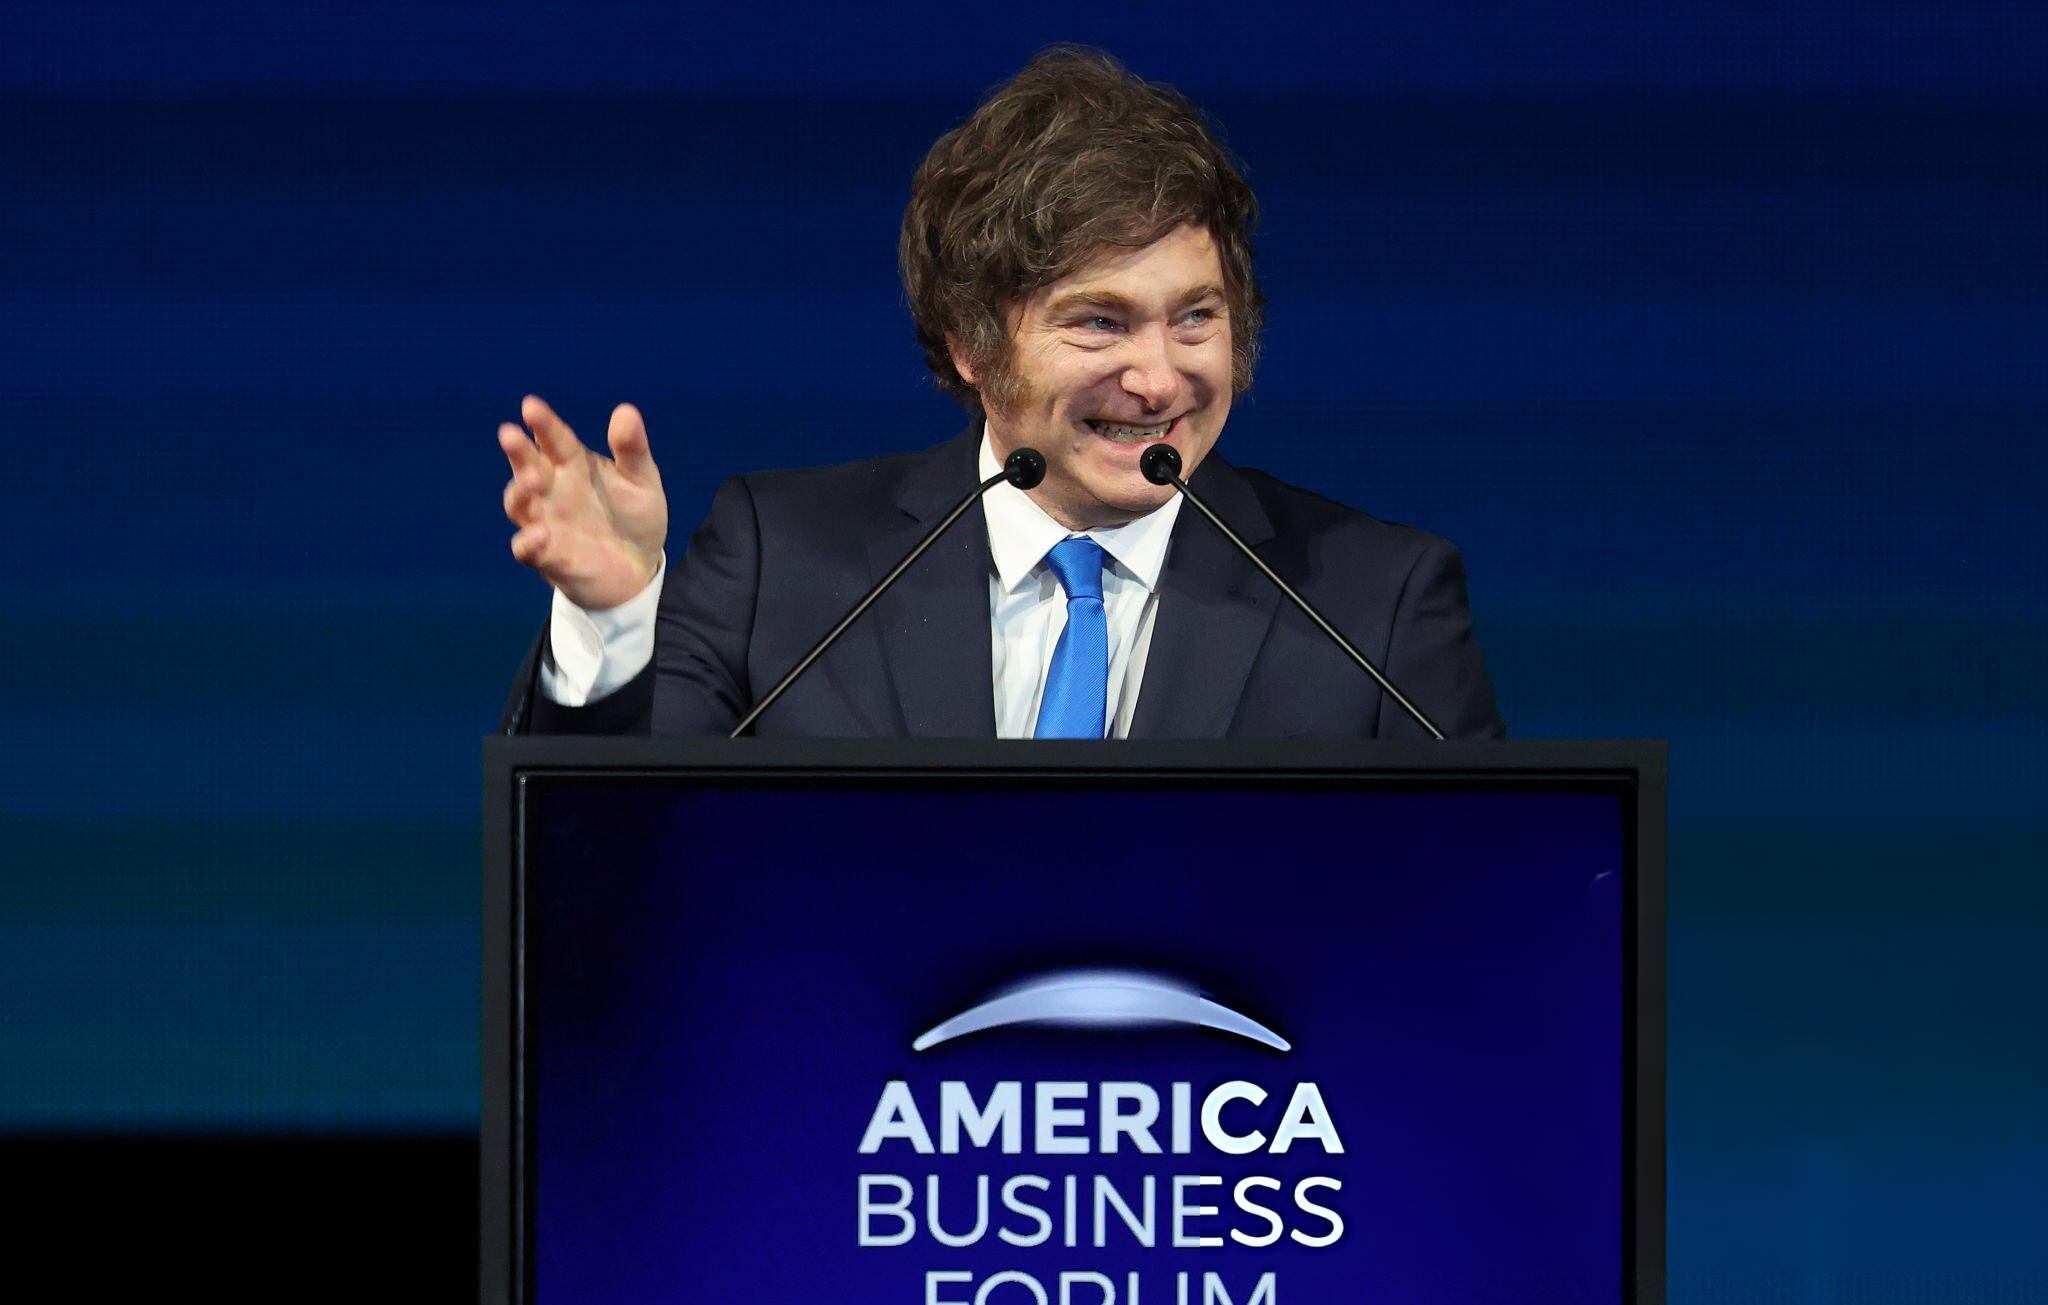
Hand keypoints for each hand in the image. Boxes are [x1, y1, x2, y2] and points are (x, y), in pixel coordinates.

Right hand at [499, 395, 667, 610]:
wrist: (640, 568)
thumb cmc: (635, 517)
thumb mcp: (642, 480)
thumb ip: (632, 449)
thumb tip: (627, 411)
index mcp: (573, 465)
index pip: (554, 440)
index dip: (543, 423)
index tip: (531, 405)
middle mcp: (552, 490)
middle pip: (526, 466)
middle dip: (517, 451)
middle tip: (510, 434)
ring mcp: (545, 522)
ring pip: (518, 504)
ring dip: (519, 491)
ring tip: (532, 481)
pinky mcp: (547, 556)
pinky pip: (526, 549)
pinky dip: (528, 541)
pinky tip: (540, 534)